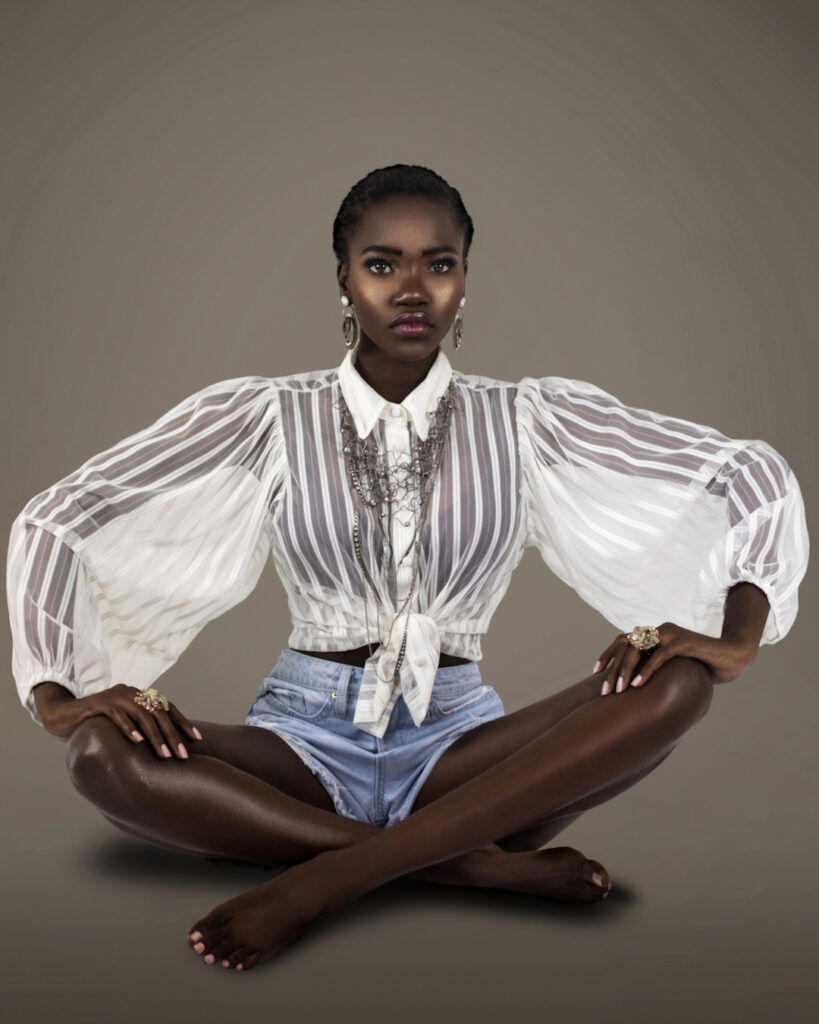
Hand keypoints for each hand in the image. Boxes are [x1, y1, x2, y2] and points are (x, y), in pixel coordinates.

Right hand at [34, 681, 202, 757]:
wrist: (63, 714)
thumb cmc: (96, 723)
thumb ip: (140, 729)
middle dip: (172, 735)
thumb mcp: (122, 724)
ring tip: (164, 755)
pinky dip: (128, 727)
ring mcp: (115, 695)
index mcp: (139, 695)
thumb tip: (165, 748)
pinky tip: (137, 742)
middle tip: (183, 755)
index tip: (197, 739)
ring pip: (142, 714)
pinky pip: (117, 714)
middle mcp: (131, 692)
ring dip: (155, 736)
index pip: (166, 707)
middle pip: (158, 713)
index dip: (183, 722)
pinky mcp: (99, 703)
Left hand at [593, 622, 757, 694]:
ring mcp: (672, 634)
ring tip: (618, 691)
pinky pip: (659, 655)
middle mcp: (660, 630)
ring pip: (639, 649)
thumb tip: (632, 687)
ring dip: (625, 670)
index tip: (595, 672)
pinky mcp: (684, 642)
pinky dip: (646, 670)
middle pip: (626, 645)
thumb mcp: (673, 668)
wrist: (733, 658)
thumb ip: (655, 669)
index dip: (607, 655)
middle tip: (604, 691)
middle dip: (612, 668)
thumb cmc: (702, 666)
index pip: (623, 641)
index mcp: (655, 634)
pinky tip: (636, 685)